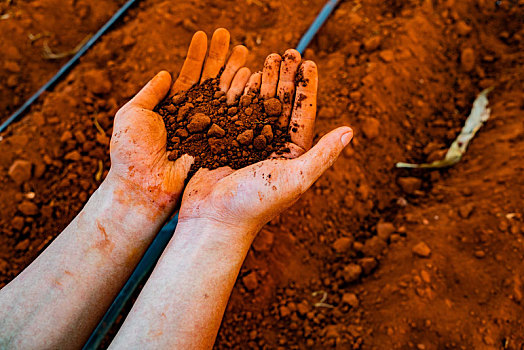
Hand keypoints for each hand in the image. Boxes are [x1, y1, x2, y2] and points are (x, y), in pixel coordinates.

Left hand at [108, 29, 249, 216]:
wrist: (145, 186)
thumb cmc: (131, 152)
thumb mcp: (133, 113)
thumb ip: (151, 93)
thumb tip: (165, 72)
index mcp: (173, 108)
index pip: (188, 76)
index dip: (197, 56)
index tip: (205, 35)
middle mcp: (194, 117)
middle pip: (212, 82)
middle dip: (222, 59)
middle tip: (232, 39)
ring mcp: (209, 131)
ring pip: (226, 97)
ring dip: (235, 74)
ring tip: (245, 52)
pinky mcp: (220, 145)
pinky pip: (234, 119)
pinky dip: (241, 99)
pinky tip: (250, 80)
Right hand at [178, 50, 352, 240]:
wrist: (214, 219)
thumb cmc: (256, 204)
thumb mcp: (296, 178)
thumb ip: (323, 155)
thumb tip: (350, 131)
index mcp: (292, 154)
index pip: (303, 114)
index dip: (307, 88)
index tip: (309, 63)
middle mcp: (271, 146)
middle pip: (281, 104)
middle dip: (285, 77)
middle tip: (288, 51)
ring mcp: (246, 141)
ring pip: (258, 103)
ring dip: (264, 79)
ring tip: (267, 57)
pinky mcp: (224, 140)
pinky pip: (234, 110)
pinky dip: (239, 91)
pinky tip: (242, 73)